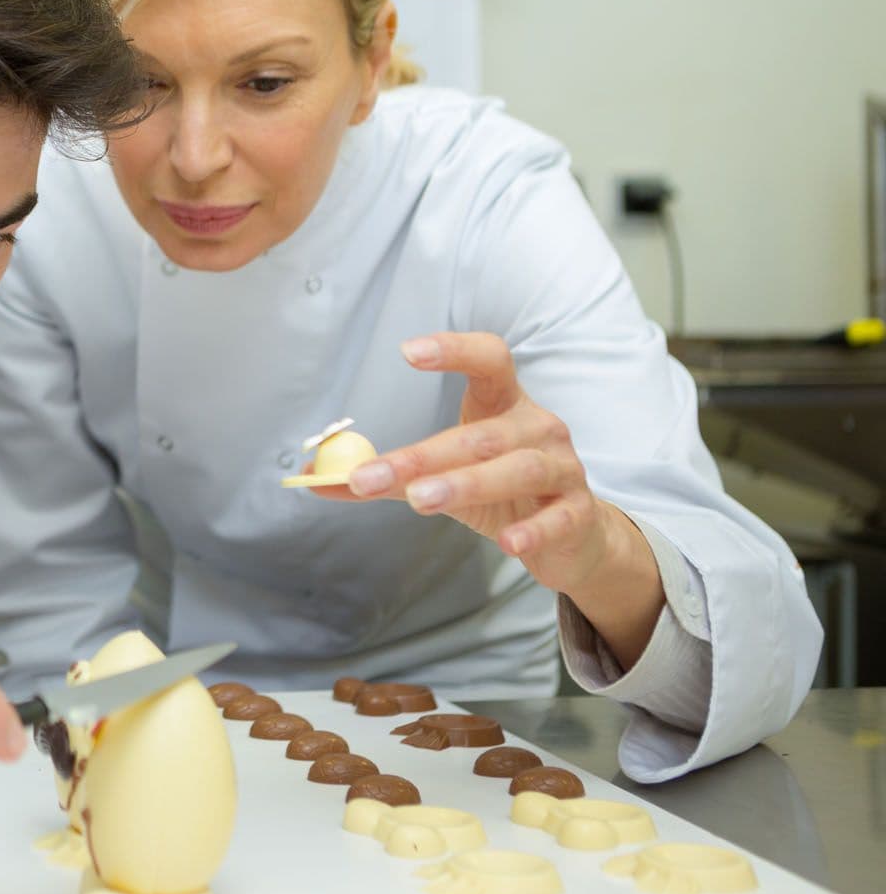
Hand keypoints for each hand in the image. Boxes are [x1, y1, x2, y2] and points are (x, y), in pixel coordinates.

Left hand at [307, 333, 662, 660]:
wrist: (573, 537)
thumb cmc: (500, 493)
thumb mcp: (442, 477)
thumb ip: (385, 475)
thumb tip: (314, 480)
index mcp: (504, 405)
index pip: (490, 360)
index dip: (455, 350)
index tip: (407, 351)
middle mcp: (538, 427)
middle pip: (480, 434)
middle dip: (423, 456)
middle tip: (373, 476)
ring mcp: (564, 468)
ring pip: (517, 469)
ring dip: (466, 484)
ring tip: (420, 501)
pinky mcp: (579, 513)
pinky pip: (558, 518)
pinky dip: (534, 529)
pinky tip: (508, 544)